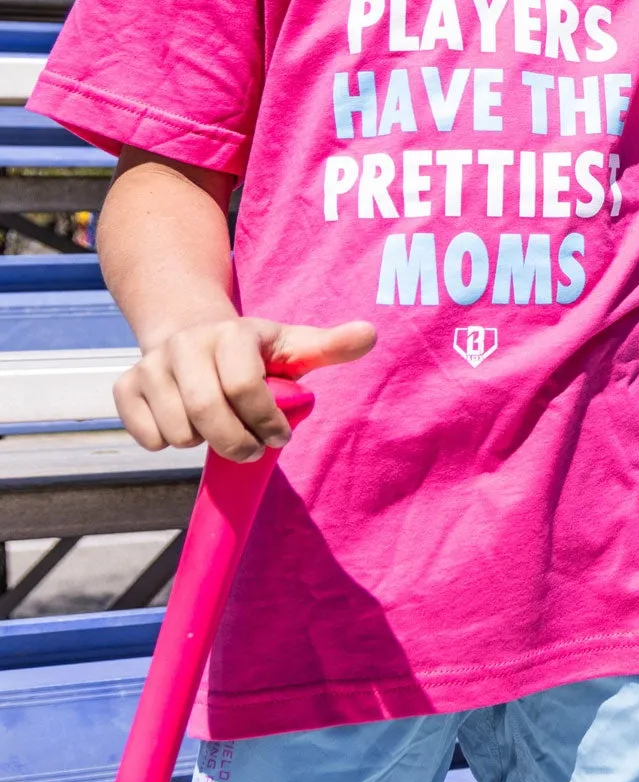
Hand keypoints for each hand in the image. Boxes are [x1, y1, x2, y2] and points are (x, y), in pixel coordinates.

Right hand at [115, 316, 374, 461]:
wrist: (191, 331)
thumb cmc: (254, 350)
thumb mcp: (293, 345)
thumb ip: (330, 345)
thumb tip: (371, 334)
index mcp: (231, 333)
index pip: (245, 387)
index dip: (266, 422)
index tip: (279, 437)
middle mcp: (185, 345)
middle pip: (206, 414)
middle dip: (236, 443)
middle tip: (251, 450)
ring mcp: (150, 366)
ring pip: (177, 432)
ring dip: (204, 443)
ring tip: (220, 426)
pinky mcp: (124, 388)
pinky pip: (147, 438)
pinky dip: (168, 443)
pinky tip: (187, 424)